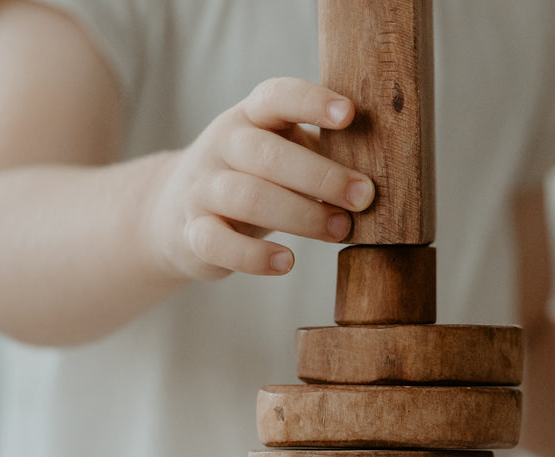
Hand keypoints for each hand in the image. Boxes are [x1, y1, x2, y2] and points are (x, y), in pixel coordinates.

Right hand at [144, 77, 374, 281]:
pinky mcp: (193, 232)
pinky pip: (219, 243)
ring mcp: (202, 189)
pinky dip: (254, 256)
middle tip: (363, 197)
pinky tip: (286, 262)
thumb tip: (380, 175)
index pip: (275, 97)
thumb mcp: (278, 152)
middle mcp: (221, 146)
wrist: (174, 210)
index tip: (348, 114)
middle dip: (321, 176)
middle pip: (267, 154)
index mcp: (249, 117)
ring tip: (339, 230)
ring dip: (301, 216)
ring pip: (248, 198)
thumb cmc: (252, 178)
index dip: (311, 101)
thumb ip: (318, 155)